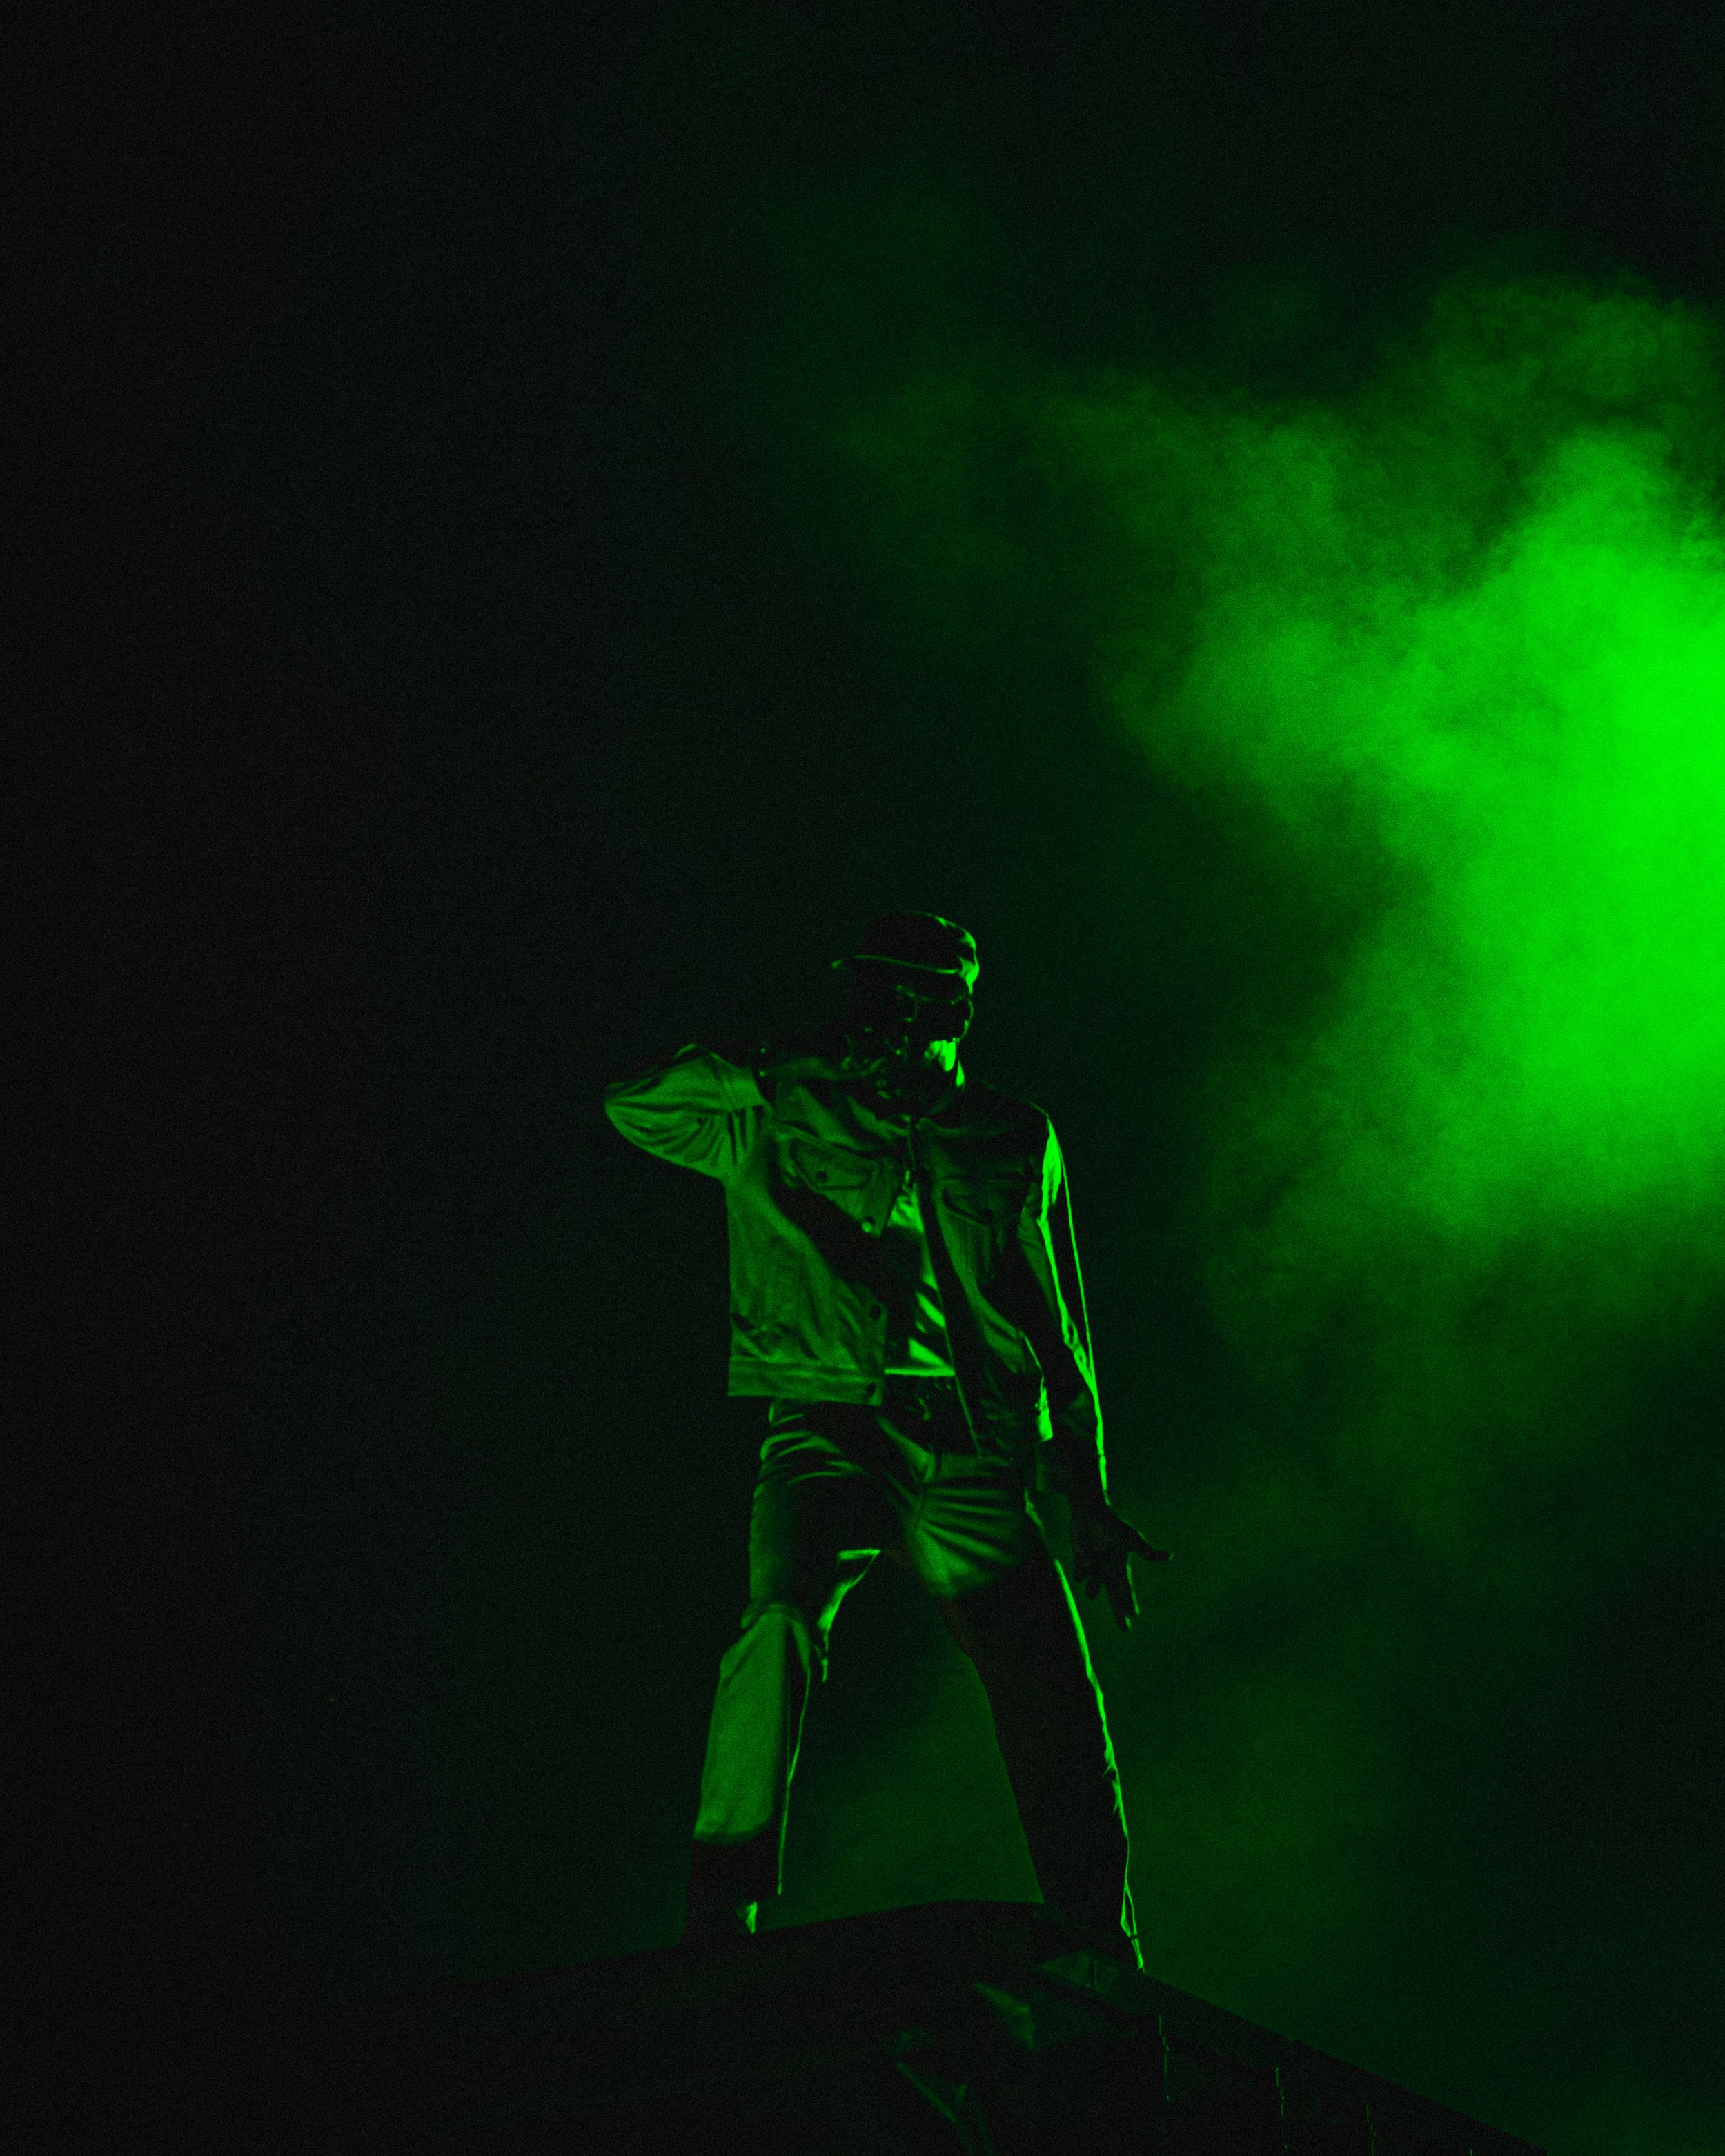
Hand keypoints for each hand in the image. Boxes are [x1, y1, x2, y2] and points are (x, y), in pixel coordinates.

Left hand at [1069, 1500, 1170, 1632]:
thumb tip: (1170, 1555)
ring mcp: (1093, 1567)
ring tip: (1094, 1585)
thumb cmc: (1113, 1524)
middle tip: (1125, 1629)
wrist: (1091, 1511)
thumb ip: (1147, 1551)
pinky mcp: (1080, 1561)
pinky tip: (1085, 1558)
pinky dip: (1082, 1569)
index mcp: (1120, 1567)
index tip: (1134, 1616)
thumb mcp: (1132, 1538)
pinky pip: (1079, 1574)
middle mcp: (1107, 1570)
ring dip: (1093, 1589)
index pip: (1126, 1590)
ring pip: (1092, 1590)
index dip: (1129, 1603)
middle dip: (1119, 1613)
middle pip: (1114, 1597)